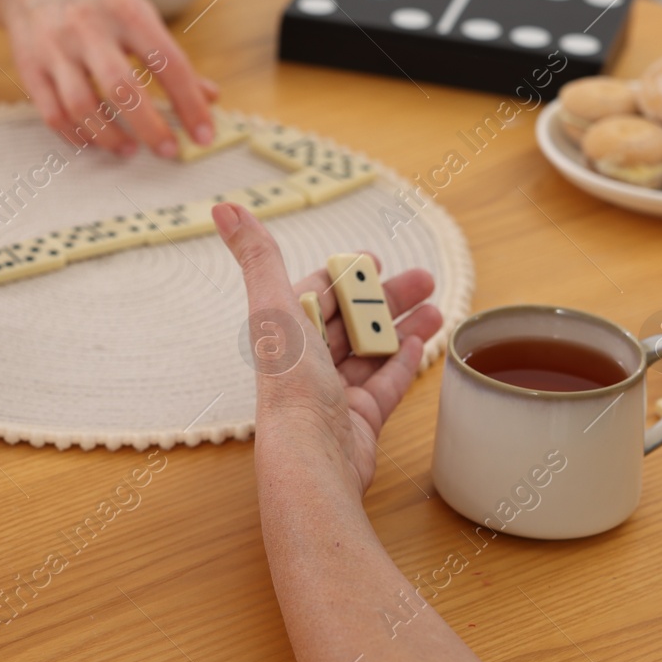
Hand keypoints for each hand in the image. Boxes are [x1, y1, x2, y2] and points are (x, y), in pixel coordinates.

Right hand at [0, 0, 217, 157]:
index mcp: (125, 10)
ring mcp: (54, 49)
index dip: (189, 103)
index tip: (203, 135)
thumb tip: (208, 96)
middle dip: (150, 127)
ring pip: (82, 106)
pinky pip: (52, 114)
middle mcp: (88, 28)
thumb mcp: (137, 9)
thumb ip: (169, 54)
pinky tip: (94, 140)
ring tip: (129, 149)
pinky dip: (77, 135)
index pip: (167, 62)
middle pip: (122, 89)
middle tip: (168, 151)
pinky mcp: (29, 68)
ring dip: (110, 137)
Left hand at [215, 203, 442, 495]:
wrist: (313, 455)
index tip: (374, 258)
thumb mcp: (275, 305)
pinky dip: (403, 363)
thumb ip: (257, 255)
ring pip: (371, 350)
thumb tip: (224, 206)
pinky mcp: (359, 419)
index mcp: (283, 331)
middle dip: (385, 298)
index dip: (342, 274)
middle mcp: (305, 361)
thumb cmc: (291, 382)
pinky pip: (385, 385)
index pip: (315, 293)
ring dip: (402, 327)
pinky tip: (423, 345)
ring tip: (437, 308)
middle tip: (425, 279)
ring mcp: (333, 392)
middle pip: (349, 320)